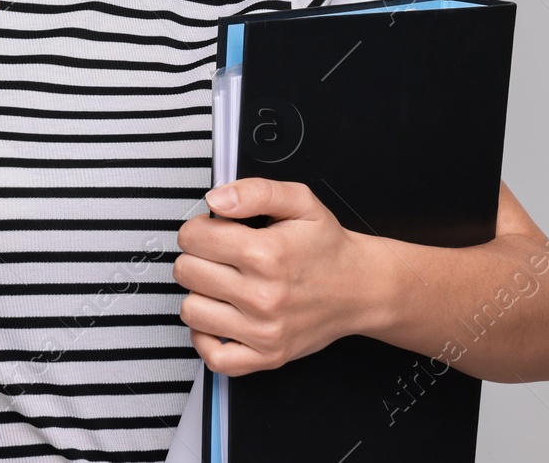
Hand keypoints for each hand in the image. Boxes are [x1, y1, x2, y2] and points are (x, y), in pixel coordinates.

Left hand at [174, 178, 388, 375]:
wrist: (361, 288)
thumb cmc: (327, 246)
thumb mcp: (299, 202)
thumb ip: (255, 192)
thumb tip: (216, 200)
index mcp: (266, 254)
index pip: (194, 238)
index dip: (198, 228)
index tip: (213, 230)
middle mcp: (263, 296)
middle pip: (187, 272)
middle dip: (196, 257)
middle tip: (219, 255)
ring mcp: (264, 331)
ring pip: (191, 310)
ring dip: (200, 294)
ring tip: (221, 284)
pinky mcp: (267, 356)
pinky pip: (214, 358)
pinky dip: (206, 338)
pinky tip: (219, 317)